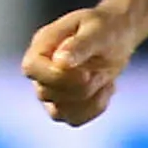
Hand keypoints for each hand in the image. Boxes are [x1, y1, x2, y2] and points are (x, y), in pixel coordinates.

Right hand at [23, 4, 137, 126]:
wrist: (117, 36)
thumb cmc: (105, 28)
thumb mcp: (97, 30)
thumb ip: (79, 45)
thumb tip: (60, 62)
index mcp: (42, 46)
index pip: (31, 68)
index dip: (55, 77)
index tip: (85, 74)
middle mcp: (41, 70)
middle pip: (46, 93)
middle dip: (81, 86)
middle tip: (102, 68)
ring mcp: (50, 90)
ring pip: (59, 112)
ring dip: (90, 98)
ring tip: (105, 76)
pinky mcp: (64, 106)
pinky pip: (74, 119)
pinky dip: (96, 107)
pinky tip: (106, 88)